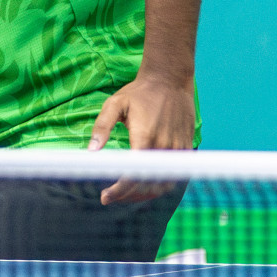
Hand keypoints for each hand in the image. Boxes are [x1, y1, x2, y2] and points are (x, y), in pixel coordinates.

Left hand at [87, 72, 194, 204]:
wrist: (170, 79)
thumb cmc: (139, 92)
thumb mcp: (115, 104)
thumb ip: (102, 127)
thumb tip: (91, 151)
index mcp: (144, 137)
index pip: (133, 176)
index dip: (118, 191)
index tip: (104, 197)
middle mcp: (164, 147)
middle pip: (146, 185)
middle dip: (127, 196)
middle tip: (110, 197)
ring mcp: (178, 149)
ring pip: (162, 185)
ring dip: (143, 195)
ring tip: (126, 195)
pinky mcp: (186, 148)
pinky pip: (174, 176)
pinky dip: (159, 186)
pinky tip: (144, 186)